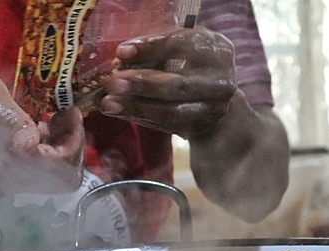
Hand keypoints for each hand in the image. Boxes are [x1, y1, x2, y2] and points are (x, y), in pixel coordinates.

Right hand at [0, 62, 84, 196]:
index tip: (70, 112)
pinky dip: (45, 154)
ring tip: (51, 118)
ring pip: (51, 179)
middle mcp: (3, 183)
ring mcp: (0, 186)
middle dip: (71, 147)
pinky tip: (37, 129)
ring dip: (59, 149)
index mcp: (0, 163)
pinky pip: (35, 176)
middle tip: (65, 115)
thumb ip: (11, 118)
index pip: (60, 167)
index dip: (74, 141)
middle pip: (62, 180)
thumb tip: (34, 142)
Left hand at [99, 28, 236, 138]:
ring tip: (109, 103)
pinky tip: (119, 112)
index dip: (151, 48)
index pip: (182, 46)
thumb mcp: (179, 47)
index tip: (122, 52)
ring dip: (137, 107)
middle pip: (178, 85)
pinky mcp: (200, 127)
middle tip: (113, 83)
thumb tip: (122, 57)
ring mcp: (213, 109)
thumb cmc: (189, 61)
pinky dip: (141, 118)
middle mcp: (219, 81)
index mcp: (215, 49)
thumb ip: (156, 49)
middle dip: (142, 84)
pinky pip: (167, 126)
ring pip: (171, 111)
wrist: (214, 94)